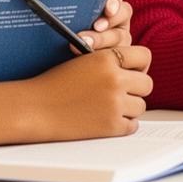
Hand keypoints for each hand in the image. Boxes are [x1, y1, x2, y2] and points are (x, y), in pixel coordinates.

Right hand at [19, 45, 153, 140]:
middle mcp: (114, 79)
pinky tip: (106, 119)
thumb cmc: (53, 85)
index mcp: (106, 58)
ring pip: (141, 106)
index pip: (143, 56)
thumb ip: (107, 62)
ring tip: (108, 106)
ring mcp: (115, 104)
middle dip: (135, 88)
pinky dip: (123, 124)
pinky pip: (133, 125)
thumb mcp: (81, 61)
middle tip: (121, 91)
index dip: (137, 64)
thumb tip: (133, 68)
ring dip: (129, 107)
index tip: (132, 70)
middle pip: (146, 83)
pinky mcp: (112, 126)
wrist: (35, 108)